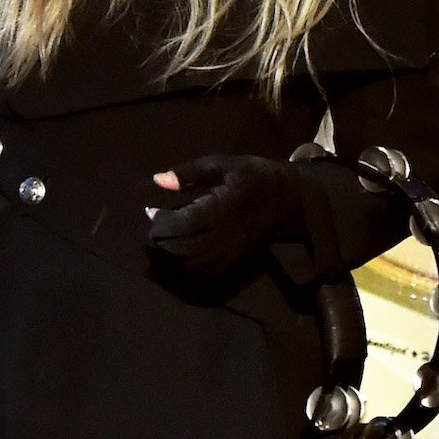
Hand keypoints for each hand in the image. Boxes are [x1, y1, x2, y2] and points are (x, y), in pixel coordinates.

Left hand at [146, 154, 306, 277]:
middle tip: (152, 229)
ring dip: (169, 258)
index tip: (151, 210)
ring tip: (161, 241)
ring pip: (190, 266)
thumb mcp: (222, 164)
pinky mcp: (232, 262)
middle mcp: (225, 235)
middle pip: (182, 250)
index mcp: (222, 208)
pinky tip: (178, 254)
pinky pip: (203, 274)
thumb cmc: (252, 175)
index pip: (182, 224)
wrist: (287, 198)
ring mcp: (229, 252)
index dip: (160, 221)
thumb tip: (158, 180)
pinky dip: (184, 268)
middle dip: (159, 243)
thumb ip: (189, 173)